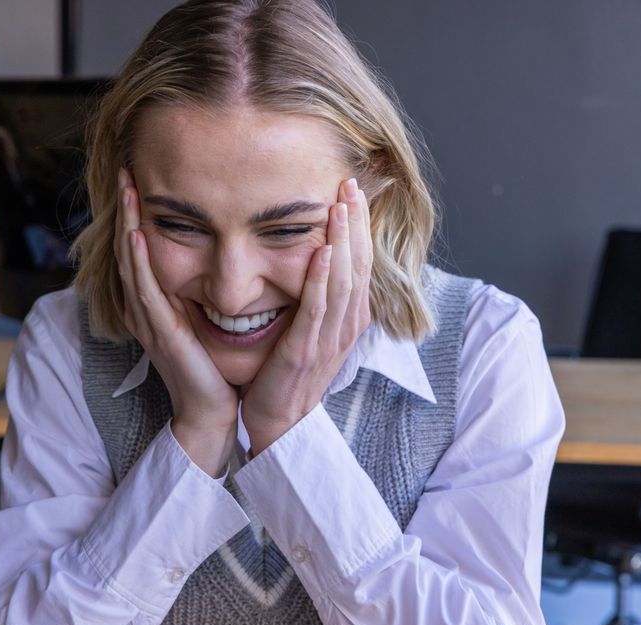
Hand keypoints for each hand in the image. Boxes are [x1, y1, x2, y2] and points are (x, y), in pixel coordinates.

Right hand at [115, 169, 237, 474]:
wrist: (212, 412)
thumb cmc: (215, 369)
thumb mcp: (207, 320)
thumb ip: (206, 291)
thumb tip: (224, 259)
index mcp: (157, 304)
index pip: (141, 250)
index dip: (136, 215)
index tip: (141, 180)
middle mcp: (146, 309)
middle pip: (129, 250)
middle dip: (126, 211)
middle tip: (126, 170)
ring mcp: (150, 322)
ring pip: (132, 264)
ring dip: (127, 226)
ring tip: (127, 190)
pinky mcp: (162, 335)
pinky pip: (146, 292)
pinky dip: (140, 263)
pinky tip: (138, 237)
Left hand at [241, 177, 371, 453]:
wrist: (280, 425)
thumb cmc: (288, 377)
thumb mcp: (311, 333)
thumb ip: (318, 301)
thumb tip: (317, 262)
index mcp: (348, 320)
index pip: (360, 264)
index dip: (360, 227)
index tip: (353, 192)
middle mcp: (345, 327)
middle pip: (358, 265)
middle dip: (356, 223)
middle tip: (350, 183)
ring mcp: (328, 340)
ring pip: (343, 282)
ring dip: (344, 240)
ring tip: (340, 205)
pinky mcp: (306, 352)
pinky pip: (317, 309)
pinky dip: (322, 279)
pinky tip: (322, 251)